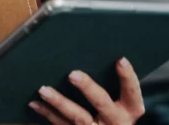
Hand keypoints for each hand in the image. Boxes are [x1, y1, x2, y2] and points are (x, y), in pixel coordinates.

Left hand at [29, 58, 144, 124]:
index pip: (132, 93)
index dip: (128, 77)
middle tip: (73, 74)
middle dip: (88, 88)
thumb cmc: (113, 112)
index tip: (120, 60)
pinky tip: (35, 103)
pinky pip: (61, 124)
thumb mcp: (122, 102)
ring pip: (78, 117)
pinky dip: (47, 113)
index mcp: (129, 110)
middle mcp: (115, 122)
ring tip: (44, 89)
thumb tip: (96, 51)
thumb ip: (114, 84)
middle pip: (102, 103)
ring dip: (59, 102)